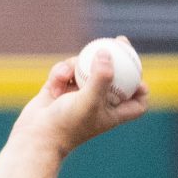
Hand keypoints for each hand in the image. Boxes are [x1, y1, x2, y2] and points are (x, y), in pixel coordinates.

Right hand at [12, 41, 149, 156]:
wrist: (36, 136)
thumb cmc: (67, 124)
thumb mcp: (89, 101)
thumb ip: (101, 78)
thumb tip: (107, 52)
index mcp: (112, 113)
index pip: (136, 103)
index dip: (141, 89)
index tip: (139, 74)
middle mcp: (98, 103)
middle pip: (115, 78)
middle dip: (117, 59)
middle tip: (120, 41)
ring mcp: (78, 95)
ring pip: (86, 68)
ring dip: (77, 65)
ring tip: (68, 73)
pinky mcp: (60, 88)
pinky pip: (66, 70)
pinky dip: (61, 72)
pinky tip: (55, 82)